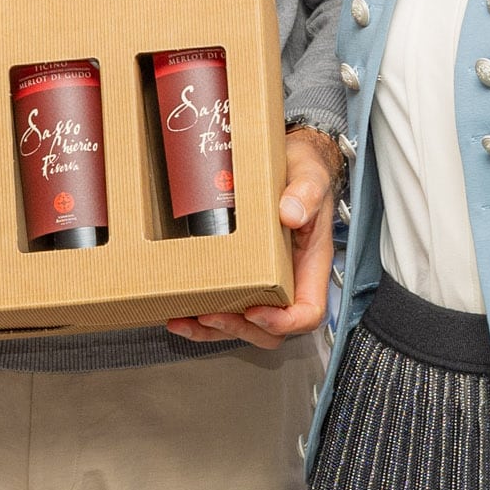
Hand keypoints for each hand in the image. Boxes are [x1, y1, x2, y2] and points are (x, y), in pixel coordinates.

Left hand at [166, 128, 337, 349]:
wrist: (287, 160)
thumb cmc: (304, 172)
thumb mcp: (310, 175)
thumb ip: (307, 193)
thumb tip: (291, 213)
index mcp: (310, 265)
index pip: (307, 312)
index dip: (283, 322)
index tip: (256, 311)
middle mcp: (289, 279)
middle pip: (271, 330)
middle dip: (239, 329)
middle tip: (211, 314)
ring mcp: (264, 280)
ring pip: (244, 325)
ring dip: (213, 329)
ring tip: (184, 319)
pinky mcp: (241, 273)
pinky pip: (226, 307)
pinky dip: (201, 317)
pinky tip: (179, 312)